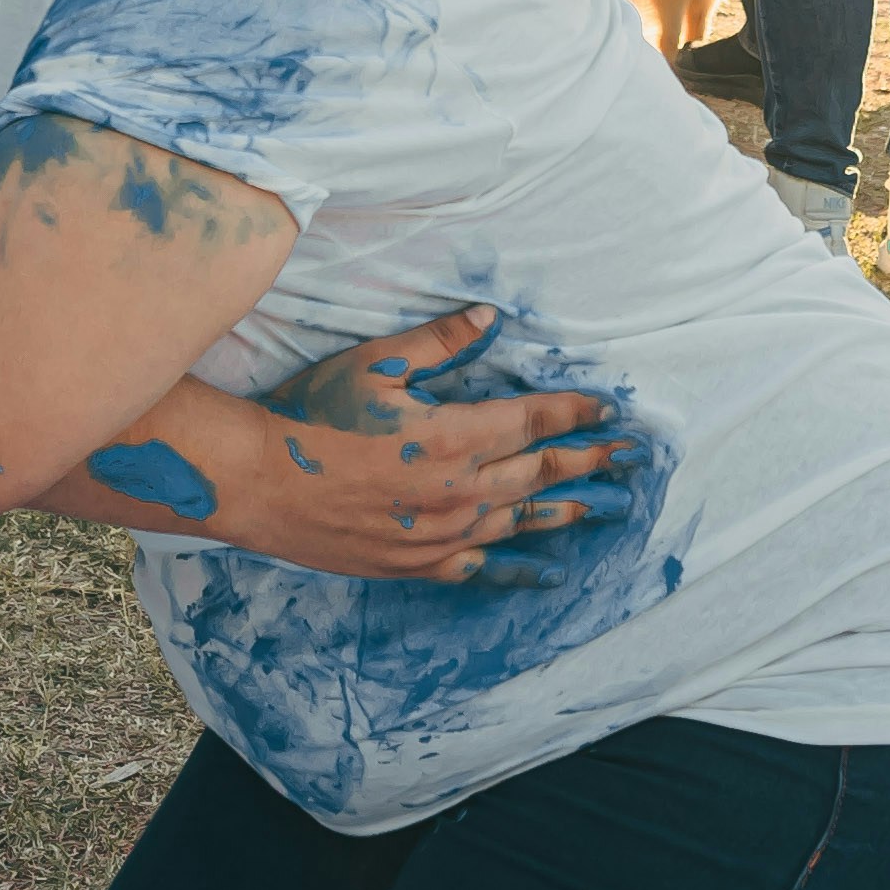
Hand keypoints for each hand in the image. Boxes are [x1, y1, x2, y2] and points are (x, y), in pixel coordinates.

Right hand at [237, 306, 621, 579]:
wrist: (257, 484)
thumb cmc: (311, 415)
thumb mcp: (375, 364)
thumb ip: (440, 342)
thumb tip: (490, 317)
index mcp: (453, 437)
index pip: (534, 421)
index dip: (575, 412)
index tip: (608, 408)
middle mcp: (458, 493)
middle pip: (540, 472)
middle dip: (590, 460)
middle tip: (632, 456)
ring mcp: (440, 536)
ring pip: (520, 521)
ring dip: (567, 510)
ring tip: (605, 505)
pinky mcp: (417, 565)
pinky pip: (482, 569)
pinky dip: (517, 568)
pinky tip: (544, 572)